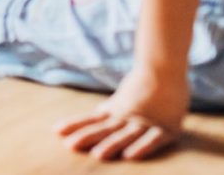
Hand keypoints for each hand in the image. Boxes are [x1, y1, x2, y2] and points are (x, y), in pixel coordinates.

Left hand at [55, 69, 187, 160]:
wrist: (167, 67)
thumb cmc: (145, 83)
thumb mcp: (121, 98)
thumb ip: (108, 109)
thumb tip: (91, 114)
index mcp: (115, 110)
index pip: (92, 119)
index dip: (75, 124)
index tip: (56, 130)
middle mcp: (126, 118)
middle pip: (104, 129)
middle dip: (87, 137)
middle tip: (71, 146)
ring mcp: (145, 123)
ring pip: (126, 135)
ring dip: (112, 144)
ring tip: (98, 154)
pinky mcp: (165, 129)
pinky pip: (153, 140)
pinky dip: (142, 147)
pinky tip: (131, 156)